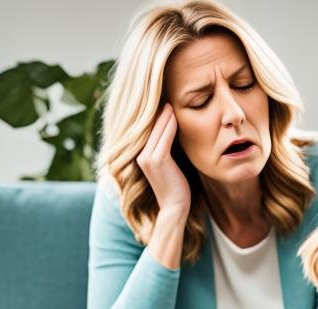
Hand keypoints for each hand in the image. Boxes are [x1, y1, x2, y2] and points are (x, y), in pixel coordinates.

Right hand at [136, 104, 190, 220]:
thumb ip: (168, 148)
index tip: (165, 100)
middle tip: (164, 92)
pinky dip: (169, 124)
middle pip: (150, 127)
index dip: (157, 115)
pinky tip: (175, 113)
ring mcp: (146, 158)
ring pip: (157, 129)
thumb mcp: (170, 164)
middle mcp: (140, 155)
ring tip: (170, 99)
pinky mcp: (156, 160)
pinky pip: (164, 137)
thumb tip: (175, 131)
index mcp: (141, 156)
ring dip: (164, 114)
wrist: (176, 207)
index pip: (149, 130)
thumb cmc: (177, 187)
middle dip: (158, 110)